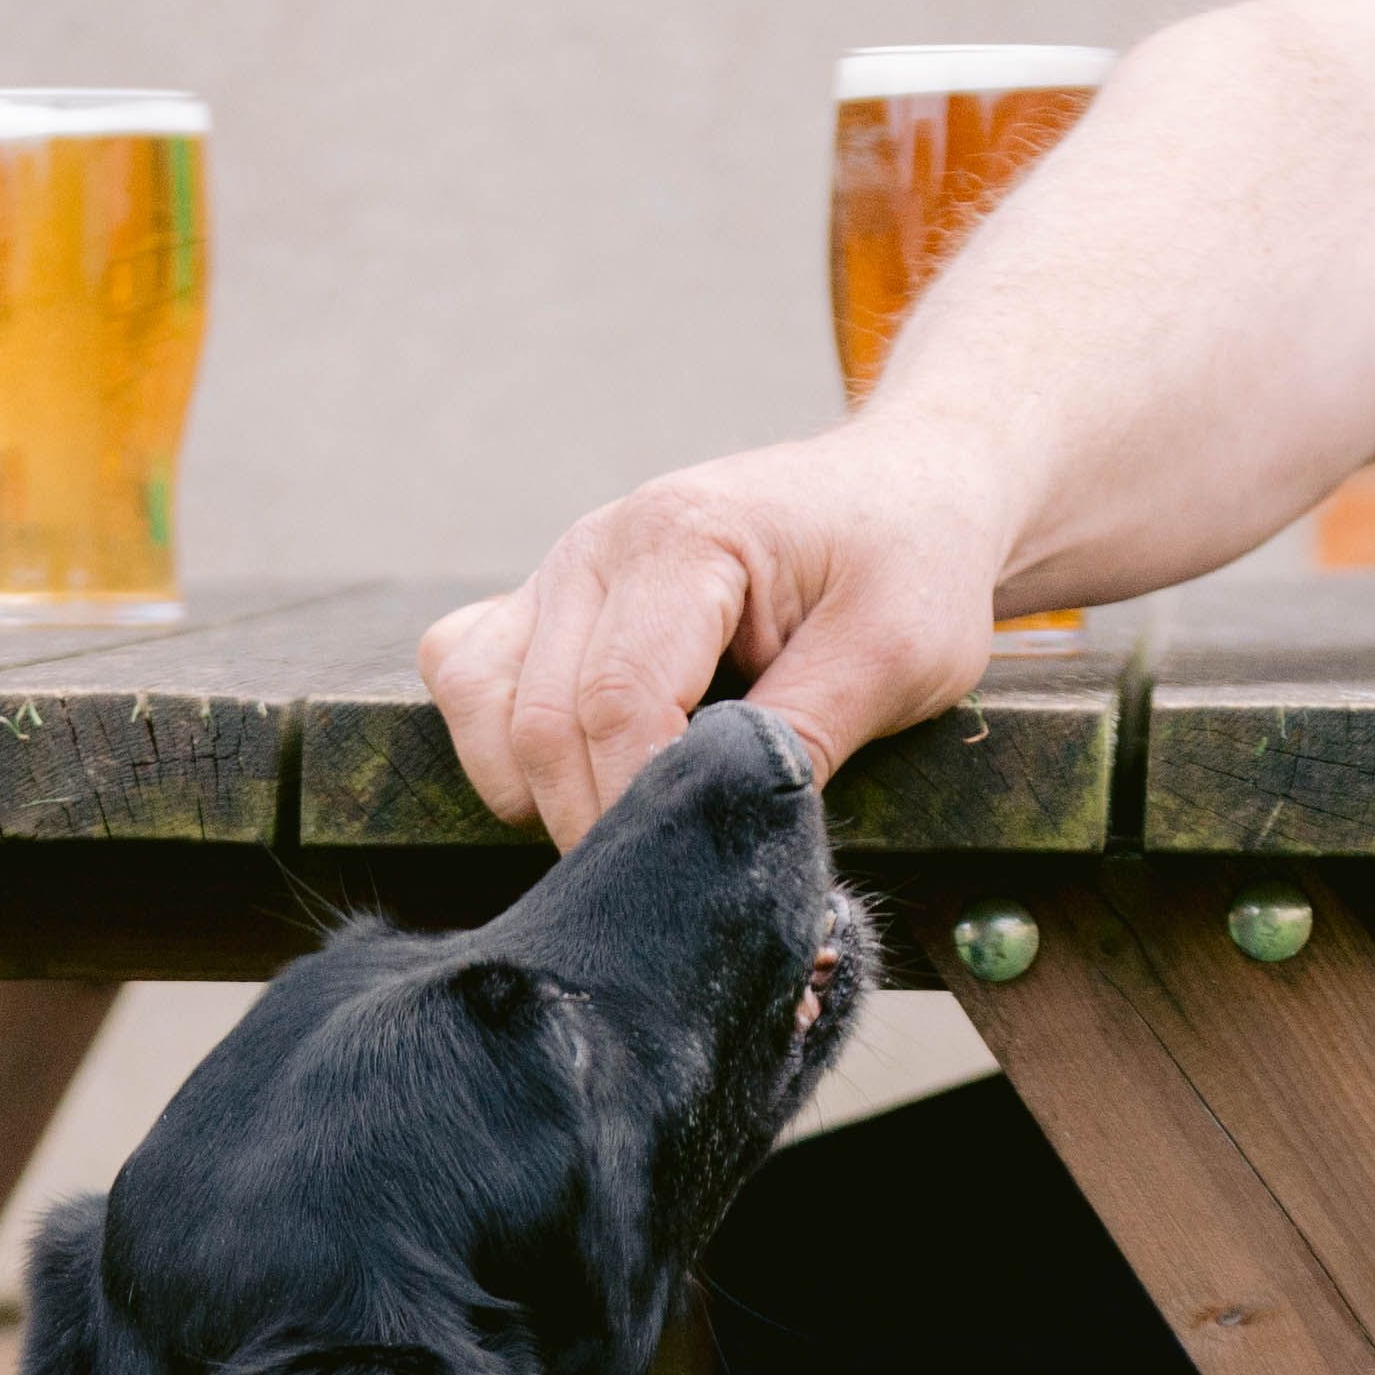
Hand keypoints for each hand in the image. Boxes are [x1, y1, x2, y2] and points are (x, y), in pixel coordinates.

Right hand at [421, 415, 1016, 847]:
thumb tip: (722, 833)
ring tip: (639, 824)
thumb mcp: (898, 653)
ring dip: (541, 795)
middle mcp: (597, 545)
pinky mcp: (543, 603)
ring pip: (484, 710)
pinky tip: (585, 776)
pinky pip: (467, 681)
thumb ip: (804, 735)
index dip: (643, 810)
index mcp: (683, 536)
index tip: (697, 874)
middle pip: (542, 726)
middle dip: (598, 828)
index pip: (617, 702)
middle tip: (679, 884)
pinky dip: (502, 751)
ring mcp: (559, 571)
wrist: (902, 490)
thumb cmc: (907, 566)